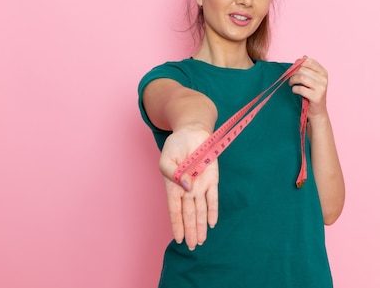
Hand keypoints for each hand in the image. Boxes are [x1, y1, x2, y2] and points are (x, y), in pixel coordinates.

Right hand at [158, 127, 218, 249]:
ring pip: (200, 210)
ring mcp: (200, 185)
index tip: (179, 239)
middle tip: (193, 247)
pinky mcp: (212, 179)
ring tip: (201, 241)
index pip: (175, 210)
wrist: (192, 132)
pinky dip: (212, 210)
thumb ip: (171, 173)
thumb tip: (185, 187)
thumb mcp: (166, 158)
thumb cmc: (176, 145)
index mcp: (173, 186)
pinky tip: (212, 223)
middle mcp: (187, 189)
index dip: (177, 225)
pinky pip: (213, 197)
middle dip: (191, 231)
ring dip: (200, 225)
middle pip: (189, 214)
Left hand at [288, 57, 328, 120]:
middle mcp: (324, 79)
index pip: (310, 61)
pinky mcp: (316, 96)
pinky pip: (301, 89)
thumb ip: (308, 69)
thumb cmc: (312, 94)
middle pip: (303, 69)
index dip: (299, 63)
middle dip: (293, 73)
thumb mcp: (313, 79)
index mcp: (323, 72)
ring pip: (301, 78)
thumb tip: (303, 57)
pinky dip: (294, 89)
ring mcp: (321, 88)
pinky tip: (295, 91)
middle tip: (290, 78)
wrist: (318, 111)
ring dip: (292, 80)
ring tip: (291, 84)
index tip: (293, 69)